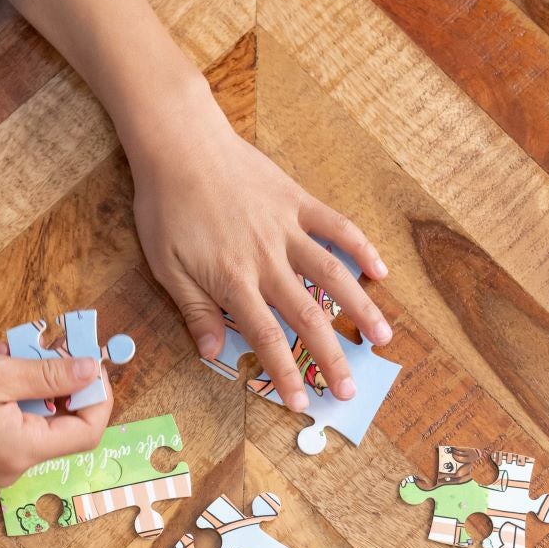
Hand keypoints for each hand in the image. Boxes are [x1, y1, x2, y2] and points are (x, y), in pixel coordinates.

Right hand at [0, 344, 112, 488]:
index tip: (91, 362)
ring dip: (36, 384)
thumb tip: (91, 371)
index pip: (85, 433)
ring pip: (37, 423)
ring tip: (14, 350)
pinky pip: (13, 426)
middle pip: (62, 429)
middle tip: (52, 345)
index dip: (97, 397)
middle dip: (62, 384)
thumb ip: (50, 375)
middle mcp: (11, 469)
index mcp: (19, 452)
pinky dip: (14, 397)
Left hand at [127, 82, 392, 411]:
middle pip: (306, 317)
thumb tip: (213, 353)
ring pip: (331, 275)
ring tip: (382, 337)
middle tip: (349, 390)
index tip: (302, 402)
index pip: (266, 337)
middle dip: (330, 357)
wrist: (180, 145)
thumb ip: (195, 310)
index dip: (286, 373)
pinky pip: (336, 226)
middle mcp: (267, 259)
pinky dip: (360, 248)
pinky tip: (380, 271)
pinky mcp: (297, 201)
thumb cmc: (166, 208)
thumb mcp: (167, 267)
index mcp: (233, 281)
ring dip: (360, 309)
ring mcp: (286, 228)